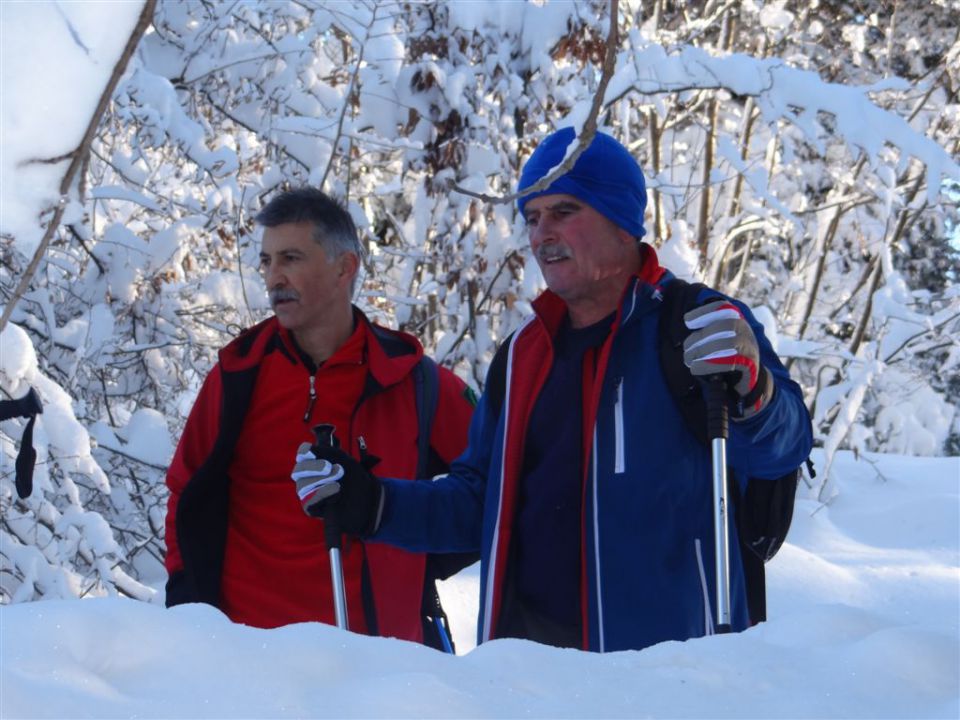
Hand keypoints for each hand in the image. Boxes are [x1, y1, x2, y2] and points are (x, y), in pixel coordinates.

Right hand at [291, 442, 383, 535]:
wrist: (367, 498)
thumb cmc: (354, 477)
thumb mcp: (344, 460)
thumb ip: (328, 453)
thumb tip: (311, 449)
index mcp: (314, 462)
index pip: (302, 454)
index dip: (304, 452)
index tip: (310, 451)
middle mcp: (307, 477)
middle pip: (299, 469)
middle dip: (314, 467)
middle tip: (329, 467)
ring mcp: (307, 493)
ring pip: (303, 485)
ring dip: (321, 479)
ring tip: (338, 479)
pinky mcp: (311, 508)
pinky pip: (309, 501)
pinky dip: (322, 493)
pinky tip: (335, 489)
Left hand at [682, 299, 772, 417]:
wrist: (746, 382)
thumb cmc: (726, 357)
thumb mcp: (718, 339)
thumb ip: (707, 330)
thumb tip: (687, 320)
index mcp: (737, 321)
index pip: (723, 308)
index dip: (704, 312)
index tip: (687, 321)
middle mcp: (746, 331)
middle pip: (722, 326)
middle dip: (699, 337)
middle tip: (686, 349)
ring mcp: (750, 348)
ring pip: (725, 343)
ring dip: (702, 351)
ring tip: (689, 360)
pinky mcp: (749, 366)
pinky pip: (727, 362)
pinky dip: (707, 365)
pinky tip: (696, 368)